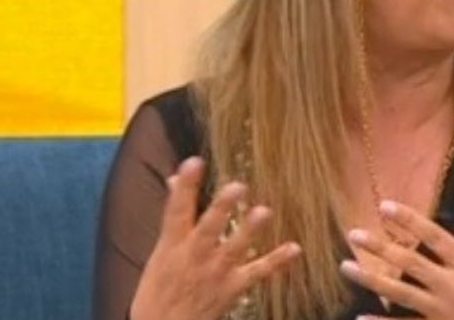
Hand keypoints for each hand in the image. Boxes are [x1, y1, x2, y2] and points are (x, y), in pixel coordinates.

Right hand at [129, 157, 301, 319]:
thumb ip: (174, 217)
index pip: (176, 211)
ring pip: (234, 249)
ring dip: (249, 231)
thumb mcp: (159, 252)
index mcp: (172, 245)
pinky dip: (276, 261)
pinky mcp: (232, 288)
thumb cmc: (159, 290)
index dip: (184, 187)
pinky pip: (257, 273)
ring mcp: (215, 272)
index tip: (194, 162)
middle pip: (208, 228)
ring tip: (263, 212)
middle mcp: (194, 256)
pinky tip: (294, 249)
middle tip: (237, 187)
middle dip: (221, 208)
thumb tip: (176, 180)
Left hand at [340, 201, 453, 319]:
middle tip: (353, 234)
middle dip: (379, 247)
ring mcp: (442, 311)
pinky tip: (361, 316)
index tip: (386, 206)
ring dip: (371, 278)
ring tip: (346, 267)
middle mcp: (450, 285)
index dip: (409, 220)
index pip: (433, 236)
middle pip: (408, 262)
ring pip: (399, 292)